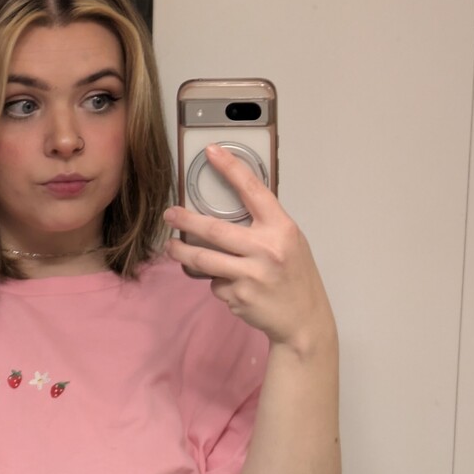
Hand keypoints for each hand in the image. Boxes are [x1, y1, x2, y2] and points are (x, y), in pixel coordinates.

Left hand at [164, 146, 334, 355]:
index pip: (253, 191)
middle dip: (185, 221)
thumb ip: (264, 225)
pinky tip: (233, 286)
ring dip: (181, 253)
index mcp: (281, 229)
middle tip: (170, 214)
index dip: (231, 168)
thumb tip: (230, 206)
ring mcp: (250, 276)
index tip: (212, 152)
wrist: (303, 320)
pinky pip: (214, 283)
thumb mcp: (289, 242)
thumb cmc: (296, 277)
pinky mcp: (237, 297)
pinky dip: (217, 282)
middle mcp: (266, 250)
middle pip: (213, 230)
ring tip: (173, 247)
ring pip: (202, 260)